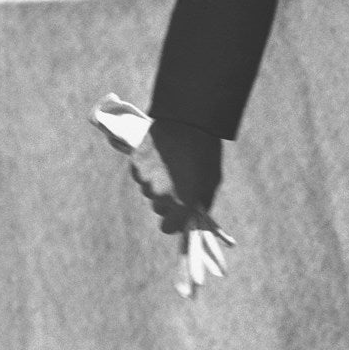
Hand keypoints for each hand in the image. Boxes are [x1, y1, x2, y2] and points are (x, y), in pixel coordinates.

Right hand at [131, 120, 233, 296]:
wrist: (189, 121)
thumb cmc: (205, 153)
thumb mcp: (211, 182)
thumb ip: (201, 203)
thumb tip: (194, 215)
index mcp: (181, 204)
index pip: (168, 228)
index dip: (174, 222)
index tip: (179, 214)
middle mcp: (160, 196)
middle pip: (159, 208)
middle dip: (167, 200)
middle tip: (178, 183)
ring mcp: (145, 181)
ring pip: (149, 190)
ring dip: (157, 183)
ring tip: (170, 164)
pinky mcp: (136, 165)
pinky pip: (141, 175)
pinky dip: (148, 169)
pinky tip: (160, 156)